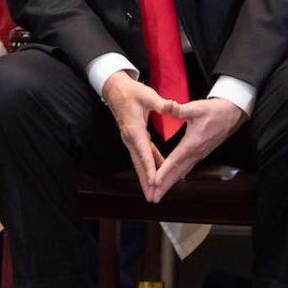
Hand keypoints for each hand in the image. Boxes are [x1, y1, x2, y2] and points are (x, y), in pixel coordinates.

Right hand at [101, 71, 171, 201]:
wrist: (116, 90)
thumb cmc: (131, 91)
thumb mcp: (147, 94)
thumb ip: (160, 103)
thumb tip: (172, 106)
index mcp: (134, 128)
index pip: (143, 151)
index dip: (149, 167)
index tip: (154, 180)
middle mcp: (130, 138)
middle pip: (139, 163)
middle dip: (145, 182)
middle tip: (152, 197)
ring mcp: (131, 140)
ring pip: (139, 162)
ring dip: (146, 178)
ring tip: (153, 193)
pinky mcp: (135, 139)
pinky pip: (143, 156)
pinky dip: (149, 167)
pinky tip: (157, 174)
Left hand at [150, 98, 246, 201]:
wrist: (232, 113)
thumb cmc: (214, 110)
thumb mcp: (197, 107)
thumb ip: (180, 109)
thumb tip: (168, 106)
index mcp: (193, 142)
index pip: (175, 160)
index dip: (164, 171)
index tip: (154, 182)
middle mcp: (196, 152)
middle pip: (178, 172)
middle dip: (165, 186)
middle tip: (153, 198)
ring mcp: (199, 155)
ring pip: (182, 173)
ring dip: (169, 184)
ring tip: (158, 195)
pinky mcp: (200, 153)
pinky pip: (186, 168)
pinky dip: (176, 177)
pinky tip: (170, 182)